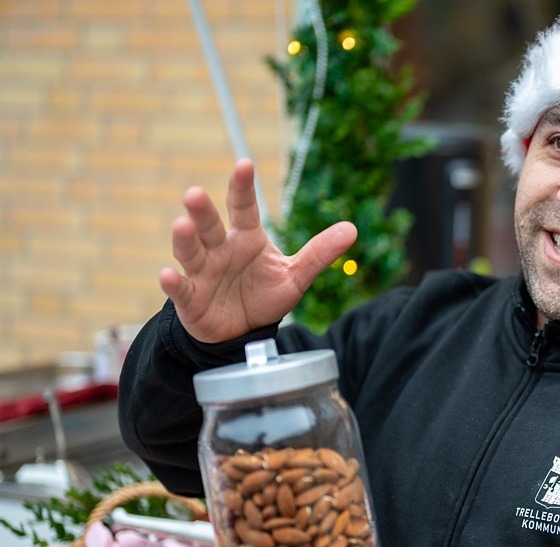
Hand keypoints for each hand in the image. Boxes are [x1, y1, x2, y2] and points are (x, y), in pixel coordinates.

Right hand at [159, 158, 357, 342]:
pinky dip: (172, 283)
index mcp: (246, 237)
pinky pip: (180, 289)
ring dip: (185, 239)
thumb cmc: (265, 295)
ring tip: (182, 224)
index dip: (242, 187)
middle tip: (195, 193)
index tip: (244, 164)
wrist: (244, 330)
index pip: (244, 207)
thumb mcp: (295, 275)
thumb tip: (352, 229)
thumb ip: (320, 253)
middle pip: (210, 225)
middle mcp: (220, 249)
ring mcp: (202, 272)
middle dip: (202, 210)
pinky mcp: (191, 298)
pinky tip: (167, 275)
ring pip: (191, 251)